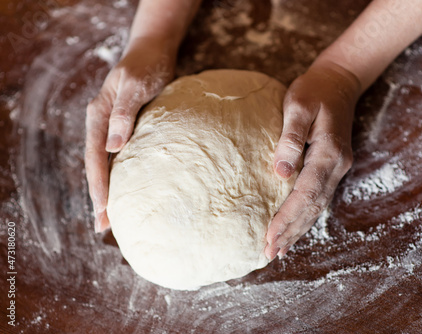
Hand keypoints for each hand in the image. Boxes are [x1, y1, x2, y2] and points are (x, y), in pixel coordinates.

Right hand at [85, 38, 175, 232]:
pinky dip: (123, 177)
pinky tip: (131, 191)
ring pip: (109, 166)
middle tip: (104, 227)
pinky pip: (122, 159)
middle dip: (100, 197)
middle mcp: (102, 125)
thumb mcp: (136, 85)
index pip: (95, 157)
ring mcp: (114, 128)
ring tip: (114, 218)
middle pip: (98, 166)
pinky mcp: (128, 130)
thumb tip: (114, 147)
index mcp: (98, 116)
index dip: (99, 185)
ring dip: (110, 191)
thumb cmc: (147, 66)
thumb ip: (124, 114)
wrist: (154, 52)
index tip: (104, 210)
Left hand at [264, 61, 360, 259]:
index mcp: (329, 153)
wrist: (338, 82)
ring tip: (280, 250)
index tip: (269, 238)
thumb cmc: (313, 90)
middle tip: (270, 253)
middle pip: (313, 208)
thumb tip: (280, 172)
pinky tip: (294, 228)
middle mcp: (337, 166)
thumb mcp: (298, 106)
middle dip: (291, 232)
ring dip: (299, 230)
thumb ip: (290, 137)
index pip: (305, 195)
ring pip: (317, 207)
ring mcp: (337, 168)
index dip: (287, 219)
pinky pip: (318, 198)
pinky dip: (305, 217)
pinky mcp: (331, 167)